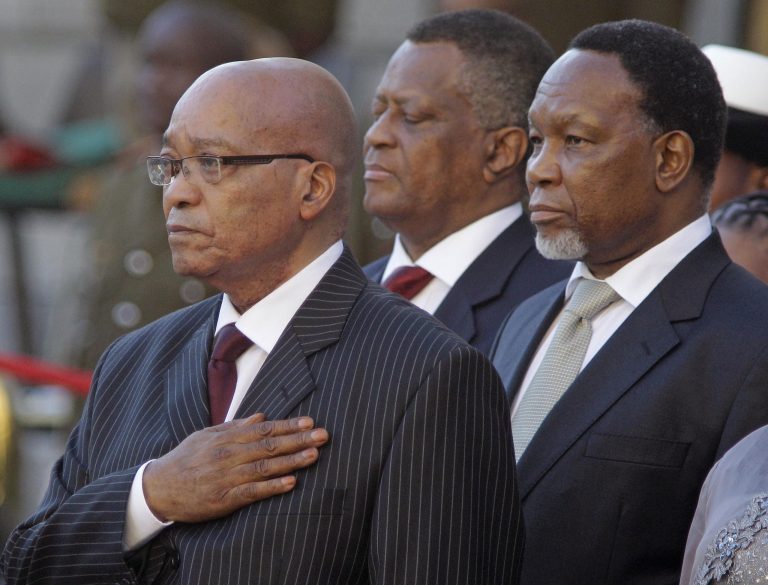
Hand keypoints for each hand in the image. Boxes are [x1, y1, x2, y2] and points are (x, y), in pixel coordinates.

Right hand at [143, 413, 328, 522]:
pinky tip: (290, 482)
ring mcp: (228, 477)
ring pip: (266, 467)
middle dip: (299, 439)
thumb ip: (236, 426)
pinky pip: (253, 492)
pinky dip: (272, 487)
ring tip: (314, 455)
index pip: (265, 429)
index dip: (288, 425)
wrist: (158, 488)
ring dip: (292, 461)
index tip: (310, 421)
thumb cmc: (185, 459)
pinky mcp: (225, 498)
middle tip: (323, 435)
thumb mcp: (207, 435)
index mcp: (228, 438)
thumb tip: (262, 416)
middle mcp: (230, 455)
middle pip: (270, 445)